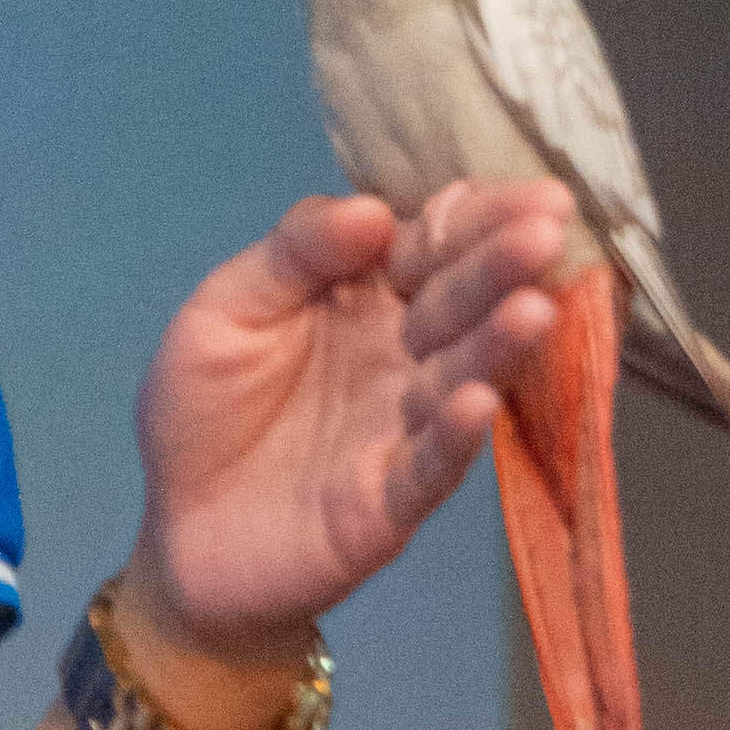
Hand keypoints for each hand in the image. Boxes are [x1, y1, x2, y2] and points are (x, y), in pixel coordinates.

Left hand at [122, 180, 576, 685]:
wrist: (180, 538)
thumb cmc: (205, 414)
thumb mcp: (224, 311)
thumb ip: (293, 255)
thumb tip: (372, 207)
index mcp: (362, 298)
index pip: (428, 245)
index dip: (474, 217)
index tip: (529, 191)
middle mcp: (399, 355)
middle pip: (453, 301)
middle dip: (500, 264)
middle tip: (549, 228)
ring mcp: (402, 427)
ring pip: (458, 375)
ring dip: (496, 343)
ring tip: (533, 308)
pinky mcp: (390, 500)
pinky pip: (428, 465)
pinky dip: (454, 435)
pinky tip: (477, 400)